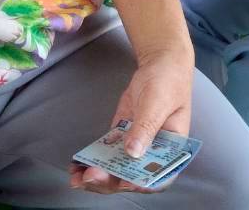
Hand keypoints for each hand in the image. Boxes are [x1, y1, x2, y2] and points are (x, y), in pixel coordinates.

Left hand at [70, 48, 193, 195]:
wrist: (160, 63)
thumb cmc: (168, 81)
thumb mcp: (158, 102)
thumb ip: (146, 126)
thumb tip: (133, 152)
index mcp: (172, 150)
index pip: (158, 177)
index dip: (140, 184)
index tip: (122, 182)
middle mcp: (154, 153)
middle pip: (132, 176)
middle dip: (110, 181)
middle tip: (90, 176)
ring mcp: (136, 145)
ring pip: (117, 168)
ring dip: (98, 175)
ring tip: (76, 177)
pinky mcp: (122, 135)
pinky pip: (108, 152)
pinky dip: (94, 159)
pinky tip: (78, 165)